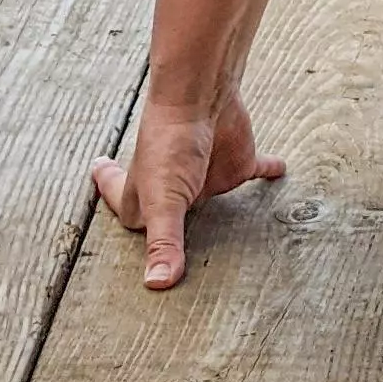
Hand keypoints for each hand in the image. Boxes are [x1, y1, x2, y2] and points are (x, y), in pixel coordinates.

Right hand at [93, 83, 283, 289]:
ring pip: (209, 201)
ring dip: (213, 214)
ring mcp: (205, 179)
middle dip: (165, 230)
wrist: (200, 97)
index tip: (103, 194)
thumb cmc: (169, 144)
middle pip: (168, 219)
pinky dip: (268, 170)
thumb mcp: (163, 201)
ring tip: (215, 226)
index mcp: (146, 201)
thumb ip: (165, 243)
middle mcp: (174, 193)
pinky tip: (279, 171)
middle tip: (163, 245)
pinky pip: (255, 170)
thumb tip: (157, 284)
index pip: (130, 221)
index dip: (118, 216)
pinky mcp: (235, 164)